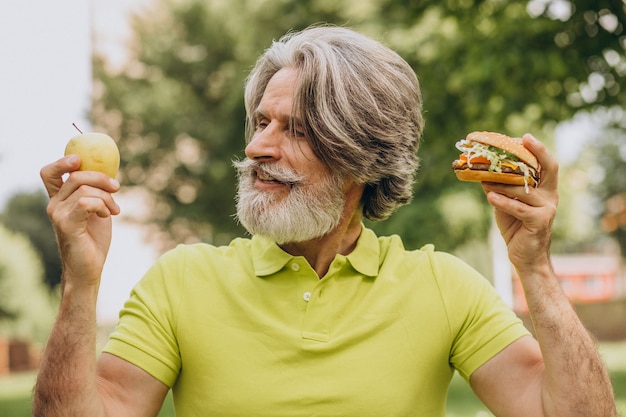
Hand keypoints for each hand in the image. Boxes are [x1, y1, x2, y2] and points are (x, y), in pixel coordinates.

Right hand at [40, 155, 120, 288]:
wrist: (89, 268)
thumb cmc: (93, 240)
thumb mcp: (97, 210)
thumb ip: (96, 192)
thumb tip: (109, 173)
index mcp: (59, 200)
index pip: (50, 173)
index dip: (63, 162)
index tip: (80, 160)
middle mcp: (54, 205)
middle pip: (76, 176)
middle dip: (102, 178)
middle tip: (117, 187)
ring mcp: (58, 214)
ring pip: (84, 189)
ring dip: (107, 197)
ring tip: (114, 210)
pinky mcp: (66, 224)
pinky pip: (86, 202)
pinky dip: (102, 205)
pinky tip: (107, 215)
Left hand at [481, 134, 558, 270]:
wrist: (525, 257)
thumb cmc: (516, 226)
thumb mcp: (506, 202)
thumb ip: (499, 187)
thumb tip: (481, 171)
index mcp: (545, 188)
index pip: (547, 164)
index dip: (538, 150)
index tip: (524, 138)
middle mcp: (550, 196)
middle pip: (547, 169)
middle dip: (534, 153)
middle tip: (515, 143)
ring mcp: (547, 209)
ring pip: (524, 189)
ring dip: (502, 183)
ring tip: (484, 177)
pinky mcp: (539, 222)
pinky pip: (519, 208)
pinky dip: (503, 201)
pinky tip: (490, 197)